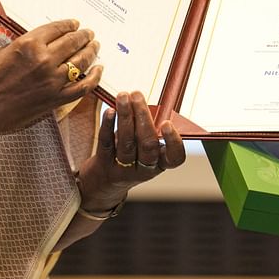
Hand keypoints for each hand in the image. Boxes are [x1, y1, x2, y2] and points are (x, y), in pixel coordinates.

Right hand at [0, 19, 102, 135]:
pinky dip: (93, 77)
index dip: (70, 25)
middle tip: (89, 33)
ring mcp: (52, 80)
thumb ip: (28, 44)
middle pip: (73, 43)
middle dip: (84, 36)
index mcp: (30, 43)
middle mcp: (44, 59)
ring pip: (81, 62)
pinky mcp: (55, 99)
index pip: (58, 28)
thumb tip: (45, 41)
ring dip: (91, 51)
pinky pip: (82, 87)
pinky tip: (98, 70)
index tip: (75, 24)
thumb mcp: (6, 50)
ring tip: (95, 46)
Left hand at [77, 91, 186, 210]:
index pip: (174, 158)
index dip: (173, 142)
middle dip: (143, 117)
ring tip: (123, 97)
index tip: (167, 123)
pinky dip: (108, 125)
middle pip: (147, 145)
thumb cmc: (131, 155)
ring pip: (127, 142)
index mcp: (161, 163)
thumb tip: (146, 103)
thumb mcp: (146, 148)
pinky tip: (110, 111)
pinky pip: (106, 143)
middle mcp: (144, 169)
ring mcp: (123, 169)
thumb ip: (150, 129)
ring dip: (125, 116)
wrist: (104, 182)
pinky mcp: (104, 164)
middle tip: (138, 95)